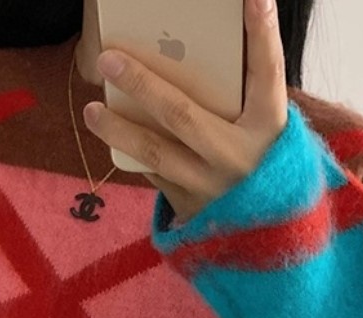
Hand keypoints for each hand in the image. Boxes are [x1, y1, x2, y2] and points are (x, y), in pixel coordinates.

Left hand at [83, 0, 288, 224]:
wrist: (268, 238)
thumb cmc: (263, 167)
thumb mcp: (264, 130)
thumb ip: (242, 97)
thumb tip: (195, 54)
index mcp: (270, 129)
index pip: (268, 73)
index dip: (262, 34)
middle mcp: (238, 158)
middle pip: (182, 114)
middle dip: (142, 84)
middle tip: (109, 59)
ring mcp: (211, 188)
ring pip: (155, 153)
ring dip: (118, 129)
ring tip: (92, 109)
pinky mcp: (191, 210)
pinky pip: (154, 174)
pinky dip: (132, 153)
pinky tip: (111, 134)